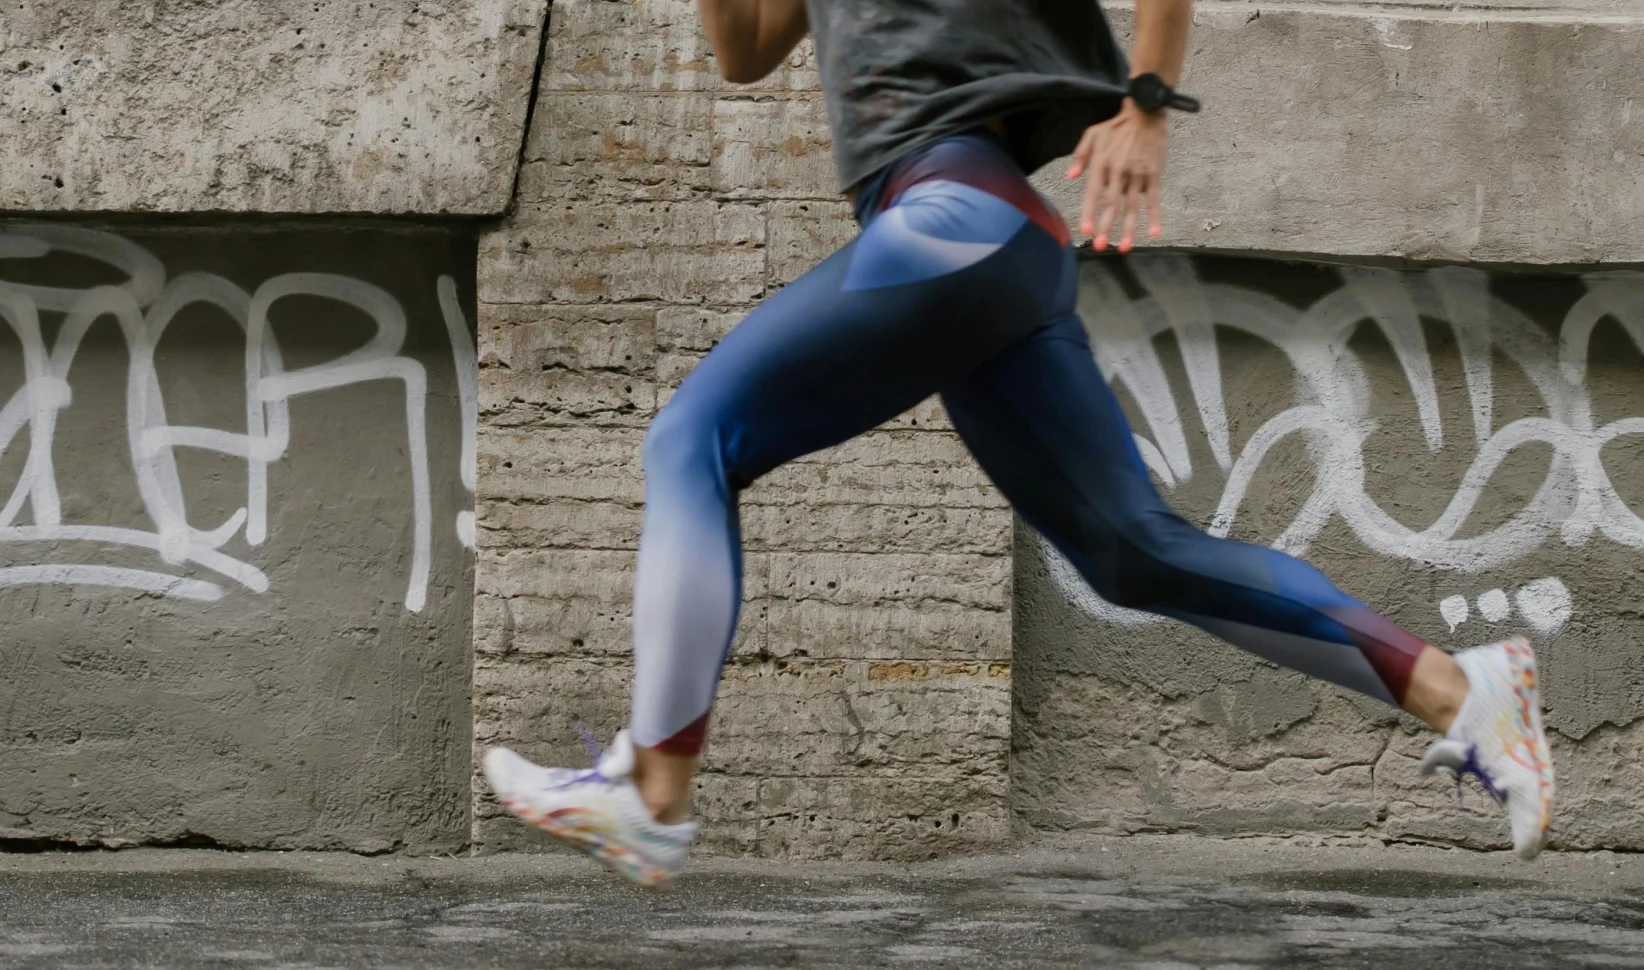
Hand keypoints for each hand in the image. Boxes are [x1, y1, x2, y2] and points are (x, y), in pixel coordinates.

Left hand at [1066, 103, 1169, 252]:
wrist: (1146, 112)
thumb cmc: (1116, 126)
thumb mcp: (1092, 135)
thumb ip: (1079, 156)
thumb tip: (1069, 177)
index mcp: (1102, 164)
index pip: (1093, 193)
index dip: (1089, 213)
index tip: (1086, 231)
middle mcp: (1119, 172)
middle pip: (1111, 204)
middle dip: (1106, 227)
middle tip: (1100, 247)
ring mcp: (1138, 174)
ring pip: (1132, 206)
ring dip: (1129, 229)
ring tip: (1125, 247)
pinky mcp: (1154, 174)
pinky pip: (1154, 199)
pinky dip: (1155, 216)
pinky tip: (1155, 233)